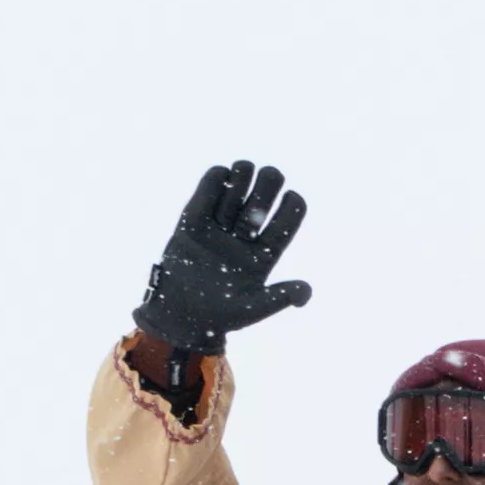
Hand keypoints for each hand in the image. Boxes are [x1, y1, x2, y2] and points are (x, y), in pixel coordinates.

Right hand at [130, 158, 312, 363]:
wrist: (179, 314)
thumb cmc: (220, 316)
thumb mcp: (252, 308)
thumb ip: (279, 298)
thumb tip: (305, 292)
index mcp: (264, 254)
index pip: (286, 224)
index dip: (293, 208)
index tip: (293, 197)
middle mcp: (244, 237)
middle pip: (262, 201)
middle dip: (268, 185)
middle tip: (270, 176)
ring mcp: (219, 228)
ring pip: (236, 192)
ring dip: (243, 175)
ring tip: (245, 169)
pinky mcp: (193, 222)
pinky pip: (206, 194)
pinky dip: (214, 179)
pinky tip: (222, 172)